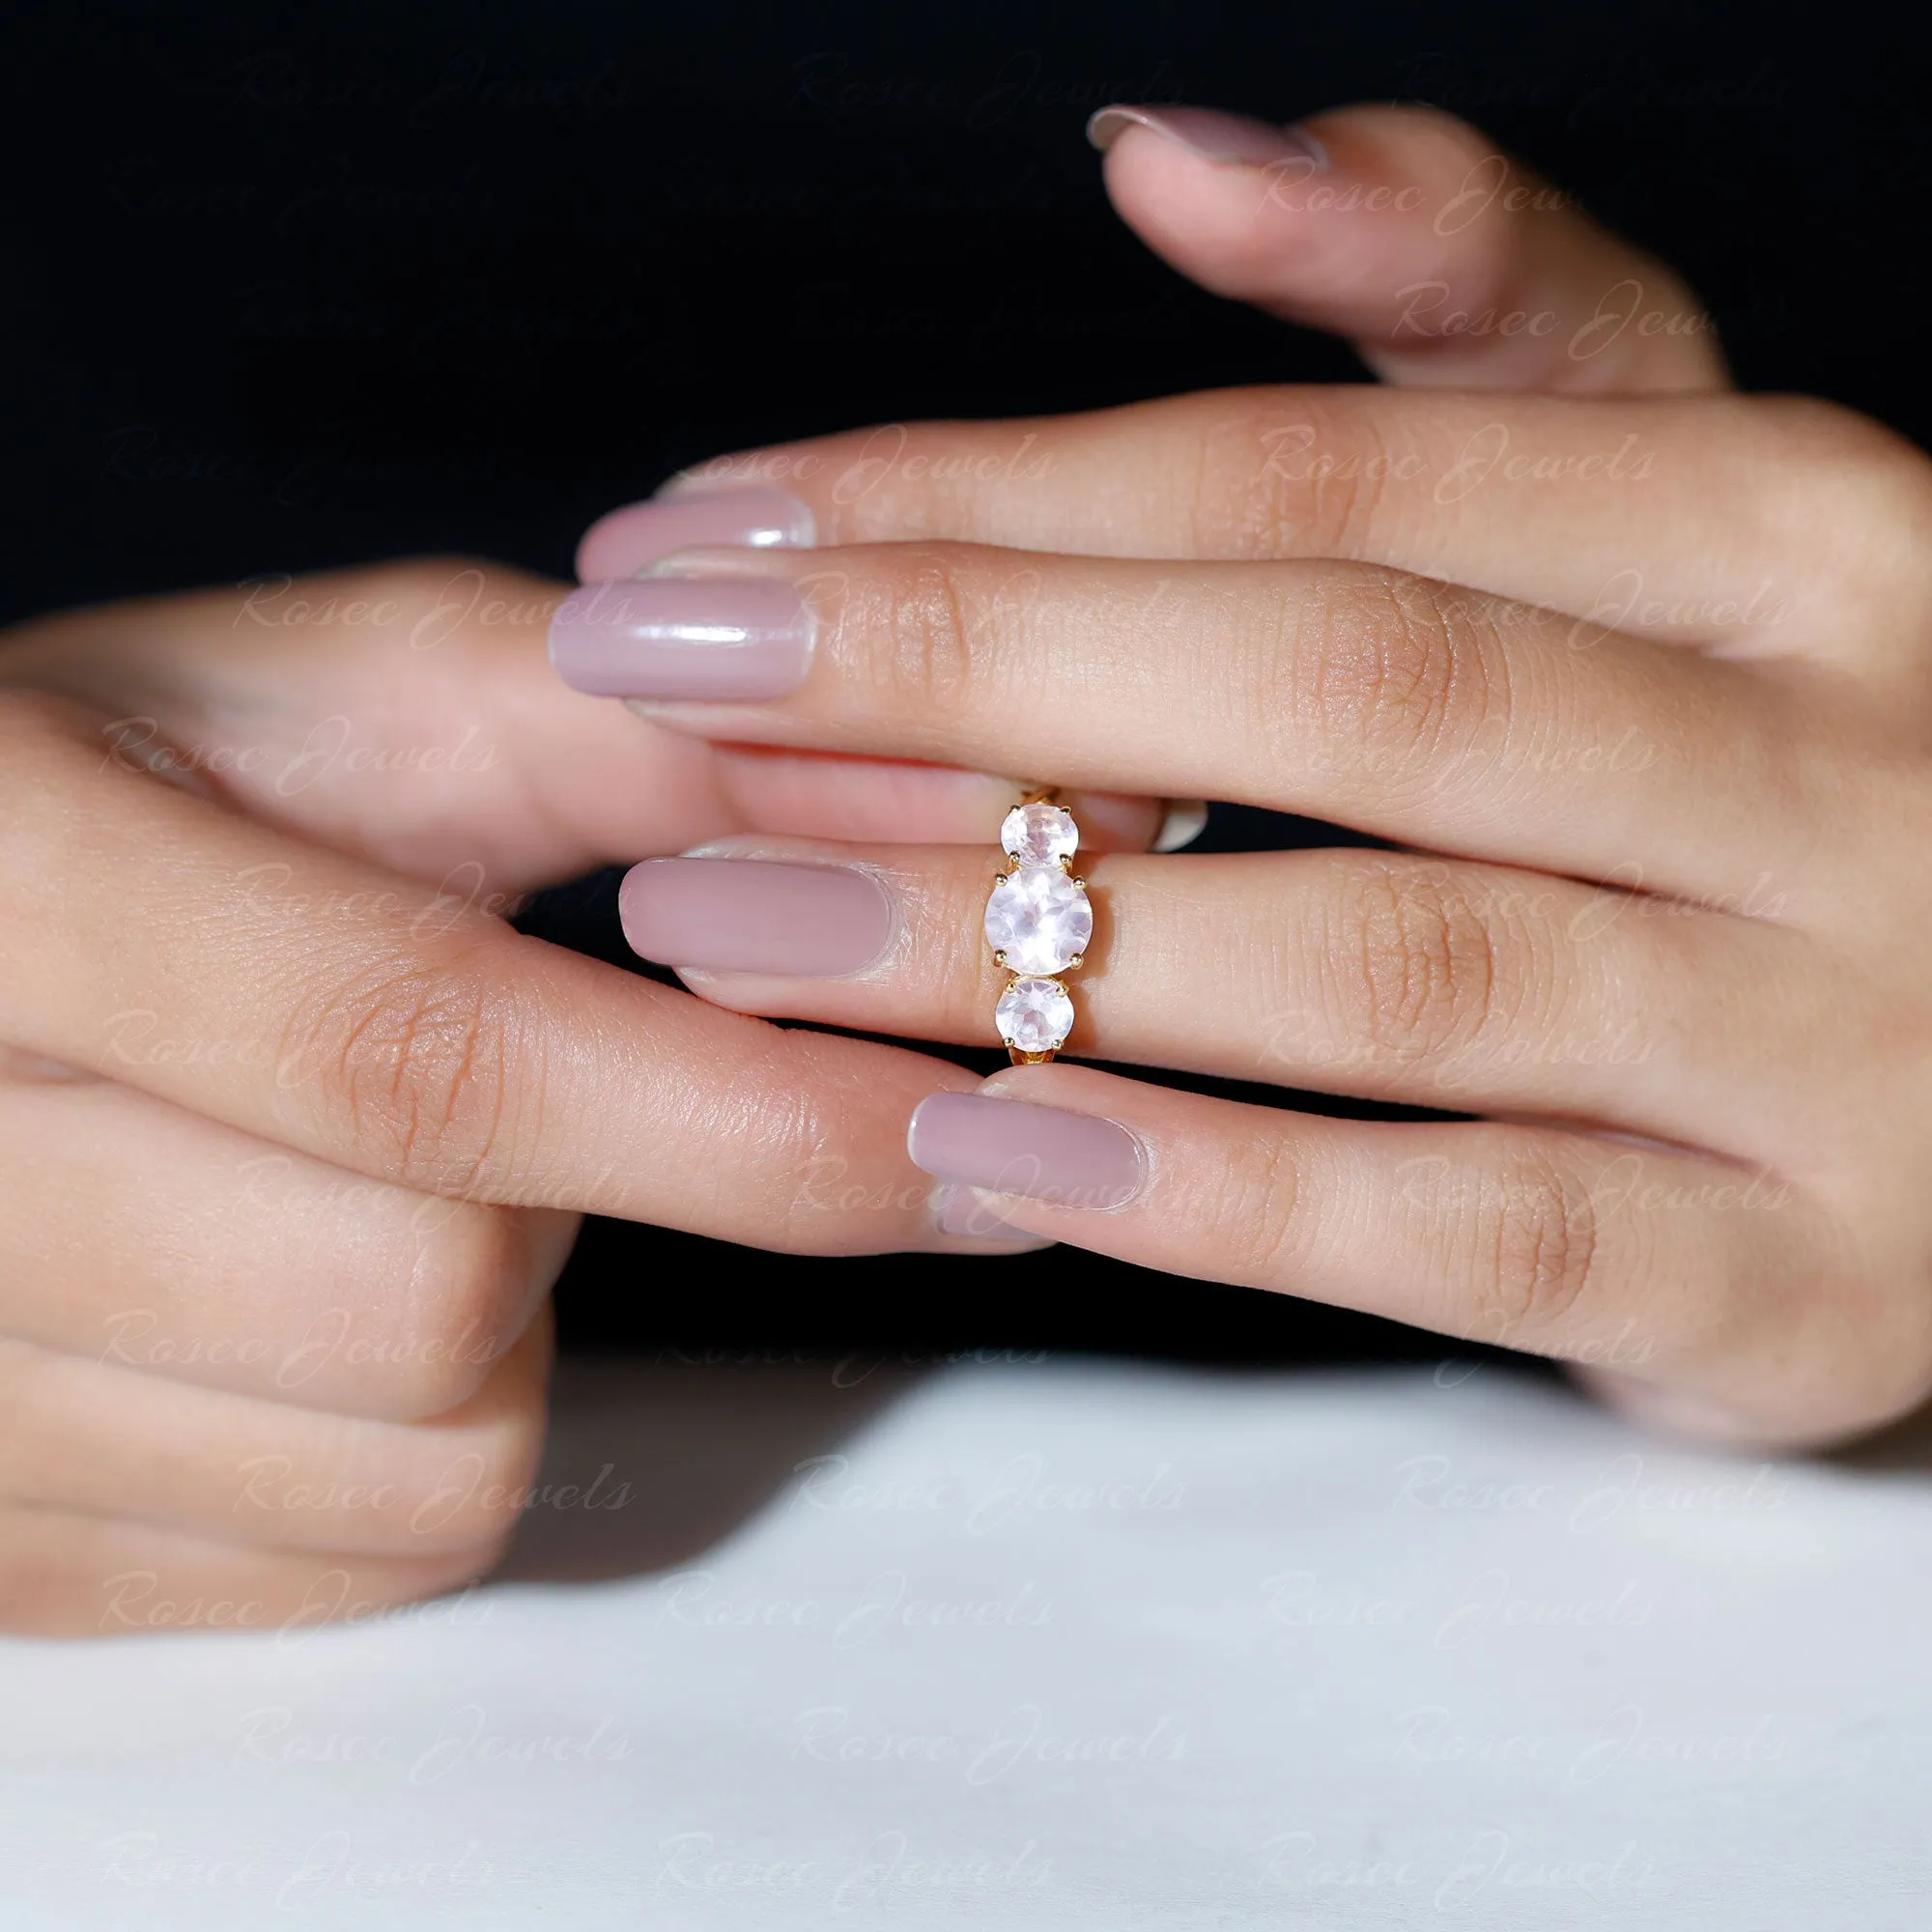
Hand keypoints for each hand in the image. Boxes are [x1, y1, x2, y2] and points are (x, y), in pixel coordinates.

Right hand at [0, 562, 1060, 1636]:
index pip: (417, 1053)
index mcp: (11, 887)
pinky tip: (320, 1283)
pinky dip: (431, 1430)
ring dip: (510, 1319)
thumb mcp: (365, 698)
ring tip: (384, 1168)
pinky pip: (361, 1559)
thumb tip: (960, 818)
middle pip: (432, 1297)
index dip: (731, 1113)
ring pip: (426, 1461)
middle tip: (515, 1074)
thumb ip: (657, 739)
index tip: (962, 1133)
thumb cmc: (140, 789)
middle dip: (580, 1197)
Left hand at [559, 106, 1931, 1447]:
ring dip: (1016, 942)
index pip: (1321, 477)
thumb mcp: (1663, 504)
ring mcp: (1843, 1039)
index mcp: (1786, 526)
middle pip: (1341, 684)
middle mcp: (1842, 760)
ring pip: (1381, 967)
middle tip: (655, 685)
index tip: (718, 534)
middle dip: (958, 678)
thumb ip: (1458, 308)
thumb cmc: (1770, 762)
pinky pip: (1467, 1236)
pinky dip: (1210, 1195)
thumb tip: (1176, 152)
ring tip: (729, 922)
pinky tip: (969, 1145)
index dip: (987, 498)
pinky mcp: (1795, 1282)